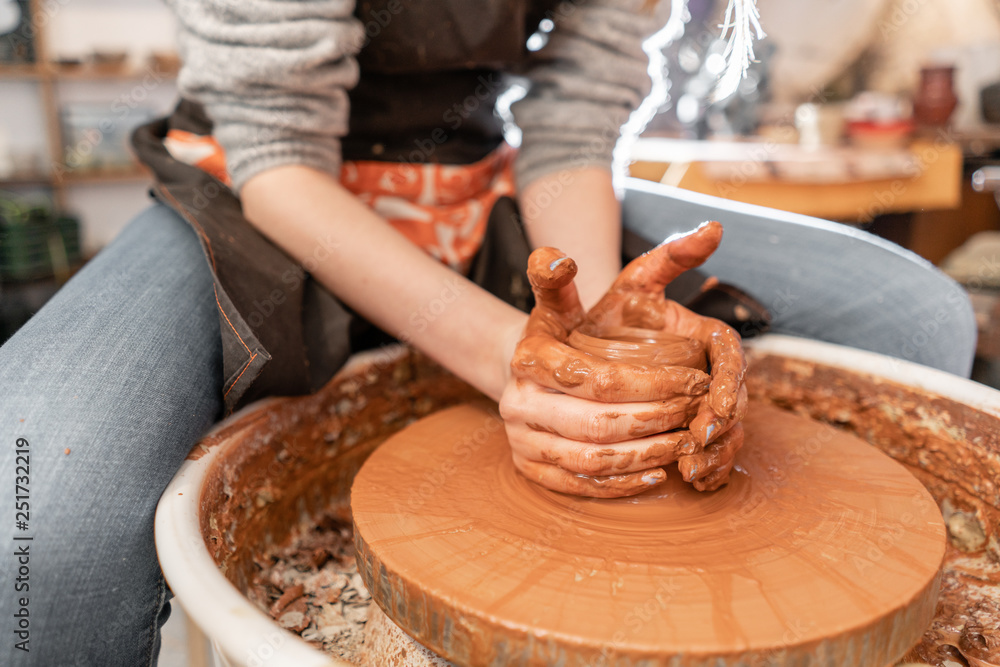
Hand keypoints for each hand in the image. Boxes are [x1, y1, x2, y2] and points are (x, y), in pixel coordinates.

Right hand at [499, 221, 746, 496]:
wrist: (525, 370)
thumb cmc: (567, 331)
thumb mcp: (593, 292)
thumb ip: (646, 262)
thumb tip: (713, 230)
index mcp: (529, 354)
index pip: (598, 378)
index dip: (655, 384)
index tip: (698, 380)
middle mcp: (515, 399)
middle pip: (598, 422)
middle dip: (657, 421)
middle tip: (697, 416)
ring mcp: (519, 437)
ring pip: (591, 460)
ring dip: (646, 455)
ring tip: (684, 443)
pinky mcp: (527, 468)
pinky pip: (579, 487)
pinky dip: (622, 485)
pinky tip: (657, 474)